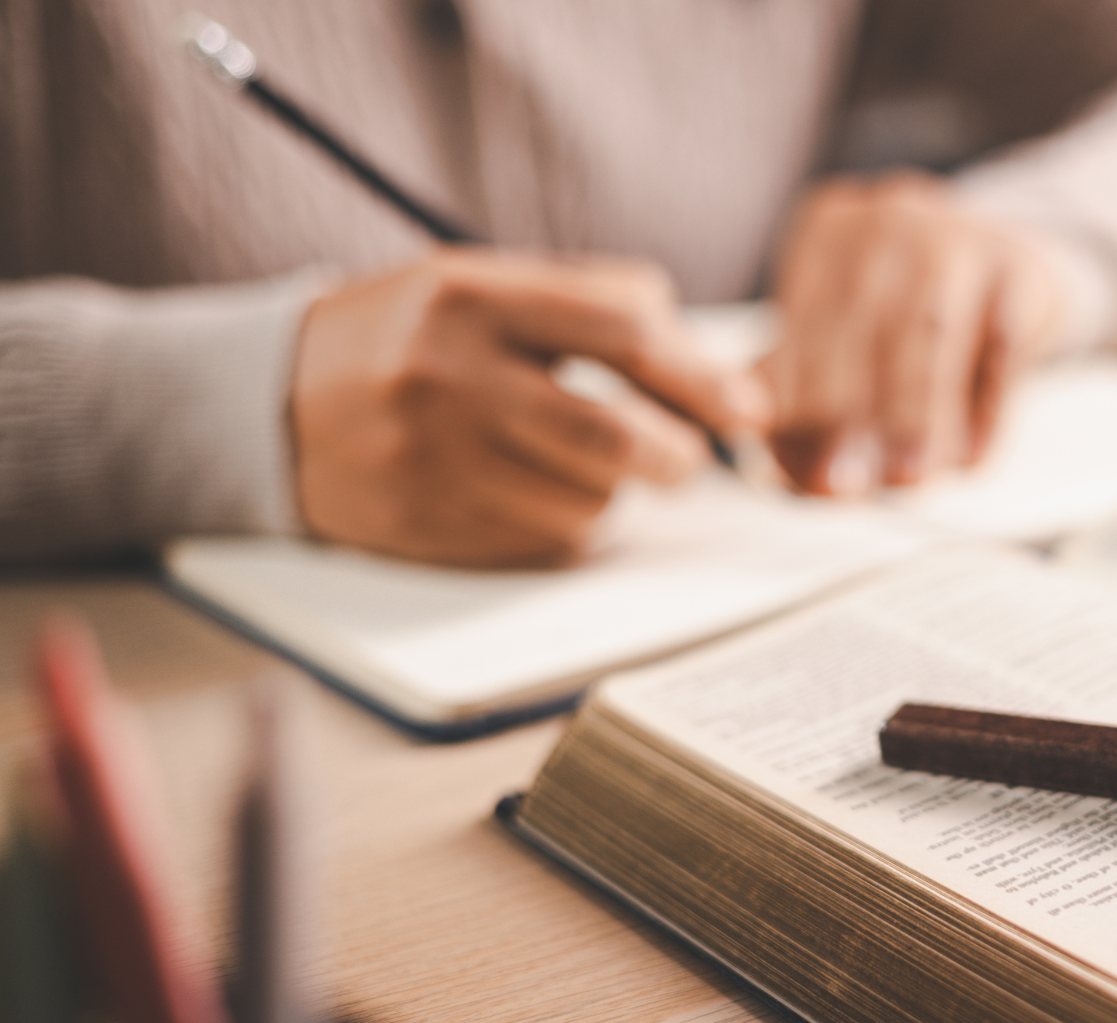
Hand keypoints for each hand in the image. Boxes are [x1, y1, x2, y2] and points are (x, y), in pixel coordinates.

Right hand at [291, 250, 767, 566]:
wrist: (268, 402)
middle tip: (687, 462)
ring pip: (586, 502)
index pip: (623, 331)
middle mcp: (448, 376)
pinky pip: (541, 543)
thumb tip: (705, 361)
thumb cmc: (406, 336)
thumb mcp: (479, 284)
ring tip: (583, 466)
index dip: (700, 375)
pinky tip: (533, 494)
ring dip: (612, 493)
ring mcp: (431, 459)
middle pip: (615, 435)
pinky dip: (564, 524)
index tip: (746, 409)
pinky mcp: (424, 526)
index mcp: (470, 297)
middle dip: (677, 458)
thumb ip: (587, 303)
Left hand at [761, 172, 1066, 493]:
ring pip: (927, 332)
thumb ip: (805, 395)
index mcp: (828, 235)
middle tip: (843, 485)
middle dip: (847, 414)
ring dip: (914, 413)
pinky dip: (986, 409)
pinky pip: (1001, 347)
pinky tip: (971, 459)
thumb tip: (786, 472)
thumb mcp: (848, 333)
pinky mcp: (1019, 269)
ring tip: (908, 478)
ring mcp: (957, 238)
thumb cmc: (911, 313)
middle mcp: (888, 224)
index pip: (801, 327)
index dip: (796, 404)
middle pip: (858, 324)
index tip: (798, 470)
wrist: (1014, 266)